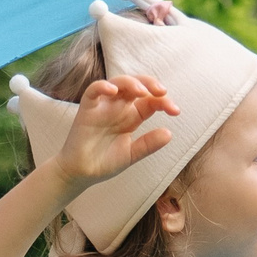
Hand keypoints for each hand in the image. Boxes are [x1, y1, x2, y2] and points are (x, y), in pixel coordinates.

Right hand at [52, 75, 178, 187]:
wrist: (81, 174)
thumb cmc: (104, 162)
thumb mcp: (132, 154)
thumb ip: (148, 144)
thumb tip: (169, 134)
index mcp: (132, 116)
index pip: (151, 101)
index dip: (164, 102)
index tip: (175, 111)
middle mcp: (119, 107)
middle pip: (136, 85)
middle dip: (150, 84)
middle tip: (162, 92)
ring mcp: (103, 106)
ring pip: (117, 83)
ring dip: (131, 83)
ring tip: (142, 91)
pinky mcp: (87, 108)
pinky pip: (93, 90)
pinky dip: (102, 86)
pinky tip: (113, 91)